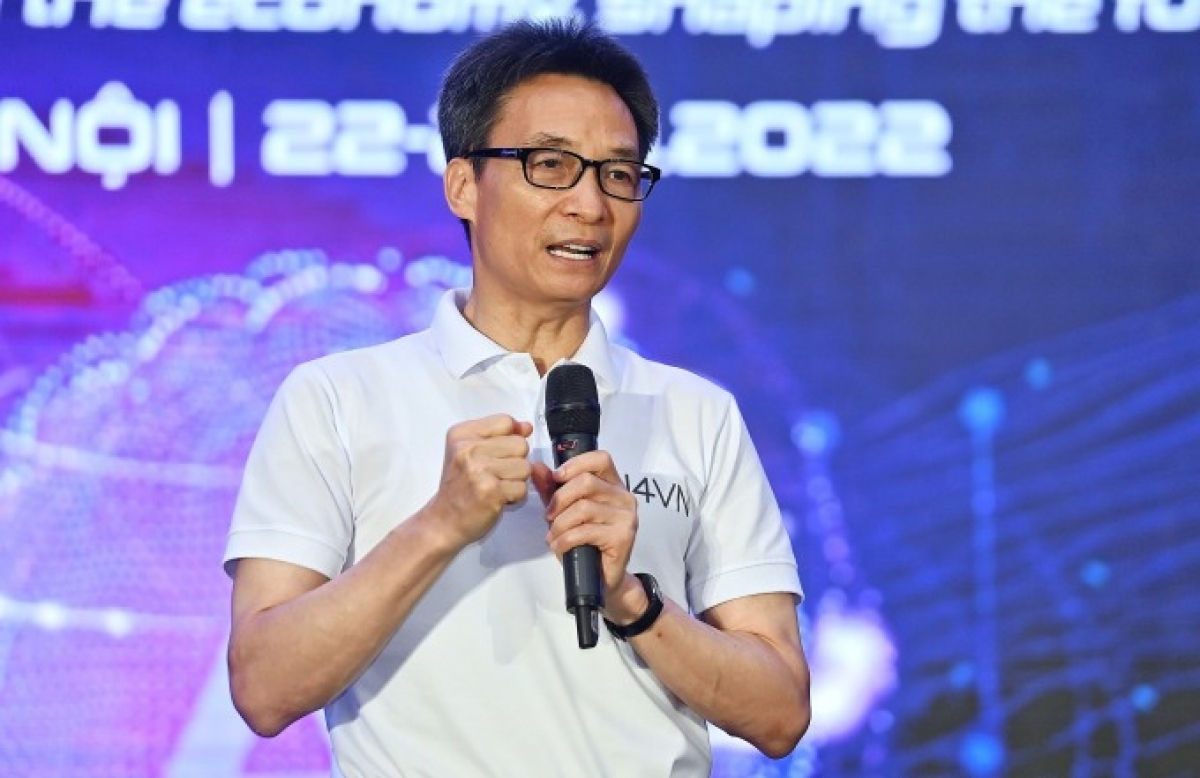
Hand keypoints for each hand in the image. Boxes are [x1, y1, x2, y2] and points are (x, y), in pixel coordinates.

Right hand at [423, 414, 532, 549]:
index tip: (497, 453)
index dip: (510, 439)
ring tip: (496, 486)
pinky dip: (514, 497)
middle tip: (495, 474)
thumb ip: (499, 435)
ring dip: (516, 480)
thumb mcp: (469, 452)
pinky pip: (522, 488)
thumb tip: (526, 427)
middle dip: (515, 461)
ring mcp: (479, 470)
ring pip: (525, 467)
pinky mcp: (491, 492)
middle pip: (520, 444)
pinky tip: (497, 498)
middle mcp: (468, 449)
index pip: (506, 422)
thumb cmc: (459, 487)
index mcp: (462, 434)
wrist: (443, 520)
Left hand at [533, 451, 643, 621]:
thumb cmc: (584, 543)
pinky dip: (565, 539)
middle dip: (560, 499)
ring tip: (553, 535)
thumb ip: (552, 489)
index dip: (575, 464)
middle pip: (586, 482)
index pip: (600, 459)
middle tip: (548, 516)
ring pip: (583, 508)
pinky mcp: (623, 537)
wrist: (601, 579)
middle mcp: (624, 497)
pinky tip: (559, 546)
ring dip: (560, 524)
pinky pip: (586, 531)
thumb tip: (537, 467)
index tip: (556, 478)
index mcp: (613, 485)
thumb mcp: (564, 512)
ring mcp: (626, 517)